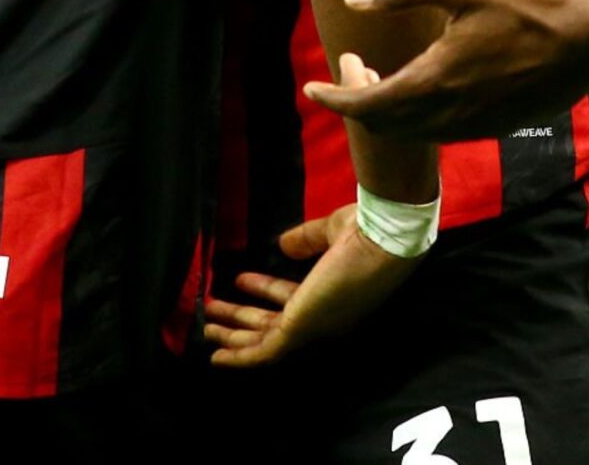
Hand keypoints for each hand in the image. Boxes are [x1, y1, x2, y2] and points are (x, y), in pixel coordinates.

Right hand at [202, 199, 418, 367]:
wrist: (383, 239)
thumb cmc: (365, 231)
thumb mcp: (328, 233)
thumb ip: (305, 239)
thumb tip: (281, 245)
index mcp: (330, 295)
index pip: (291, 299)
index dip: (265, 290)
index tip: (241, 279)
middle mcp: (321, 317)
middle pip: (272, 323)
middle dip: (241, 319)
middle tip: (214, 308)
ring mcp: (311, 326)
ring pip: (263, 339)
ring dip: (233, 336)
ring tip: (205, 326)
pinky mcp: (299, 328)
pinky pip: (264, 351)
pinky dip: (240, 357)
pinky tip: (216, 356)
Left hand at [303, 0, 588, 141]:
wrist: (588, 44)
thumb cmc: (527, 6)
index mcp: (434, 80)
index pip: (367, 105)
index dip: (333, 100)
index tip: (310, 91)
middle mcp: (448, 113)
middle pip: (385, 125)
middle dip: (357, 101)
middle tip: (351, 67)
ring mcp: (472, 125)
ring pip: (413, 132)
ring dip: (388, 110)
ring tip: (381, 74)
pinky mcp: (492, 127)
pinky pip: (440, 131)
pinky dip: (417, 116)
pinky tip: (424, 85)